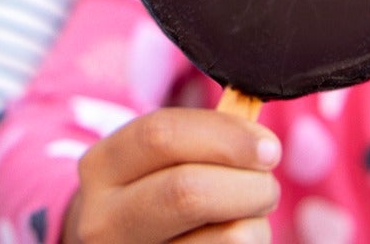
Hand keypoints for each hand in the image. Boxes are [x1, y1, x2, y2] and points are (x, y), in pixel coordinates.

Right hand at [64, 107, 280, 243]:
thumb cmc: (153, 195)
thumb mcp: (153, 163)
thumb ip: (199, 143)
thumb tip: (262, 146)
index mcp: (101, 167)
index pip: (161, 136)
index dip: (226, 136)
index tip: (268, 148)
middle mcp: (103, 219)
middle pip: (189, 191)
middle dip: (250, 185)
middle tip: (266, 188)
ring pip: (228, 237)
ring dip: (256, 224)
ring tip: (243, 220)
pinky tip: (224, 241)